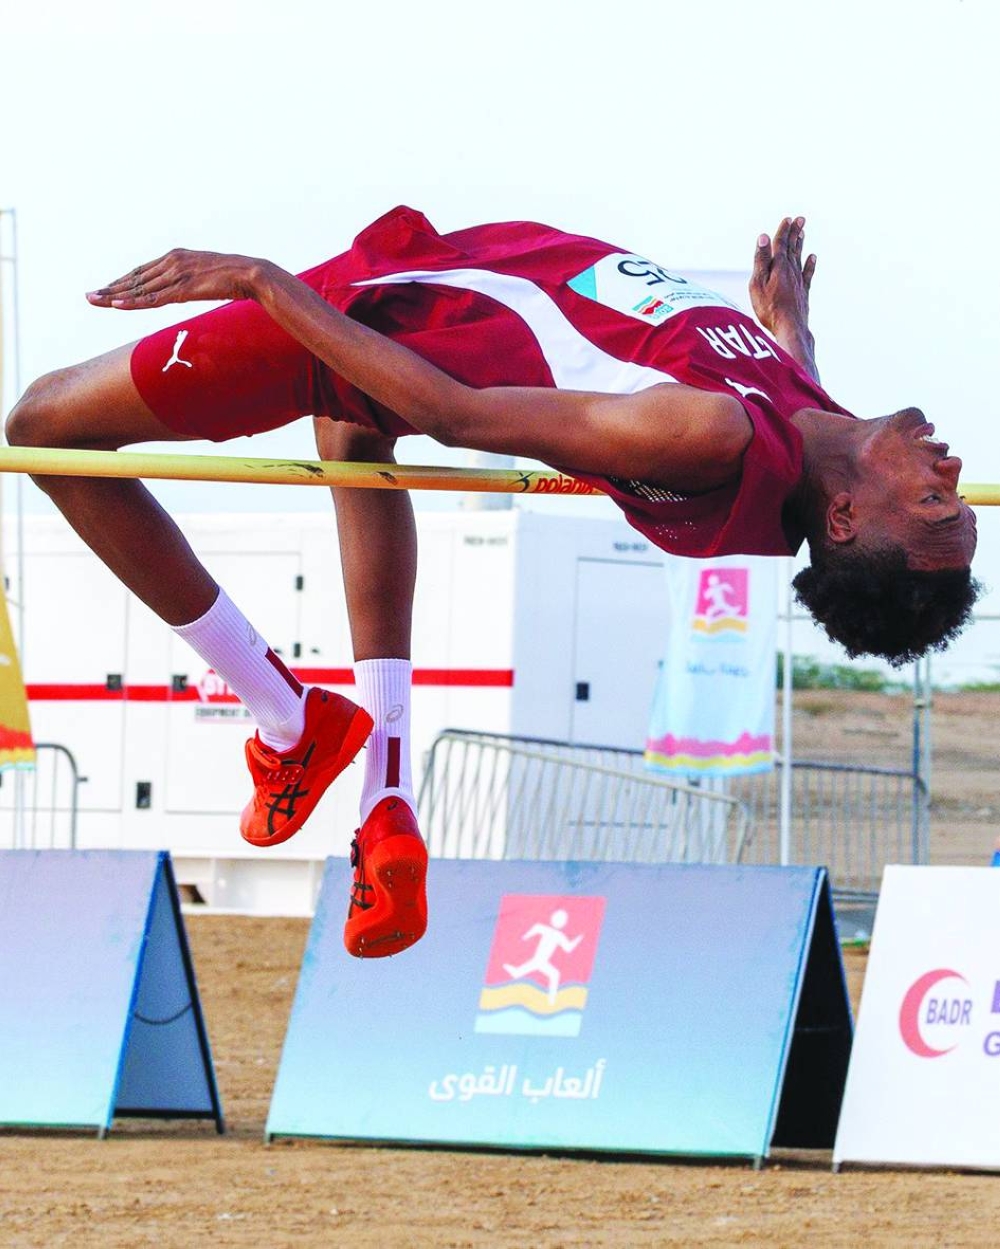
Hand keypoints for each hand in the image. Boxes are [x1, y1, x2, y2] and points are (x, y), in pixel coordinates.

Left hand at [86, 249, 270, 308]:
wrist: (250, 274)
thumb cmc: (232, 277)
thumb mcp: (203, 276)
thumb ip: (188, 281)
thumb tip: (180, 292)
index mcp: (175, 257)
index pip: (141, 272)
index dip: (121, 282)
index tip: (105, 291)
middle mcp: (171, 262)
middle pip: (134, 278)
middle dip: (110, 288)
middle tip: (90, 296)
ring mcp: (177, 274)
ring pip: (140, 289)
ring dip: (115, 296)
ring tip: (96, 301)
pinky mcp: (184, 288)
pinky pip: (154, 298)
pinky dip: (134, 303)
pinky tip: (118, 305)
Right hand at [749, 216, 815, 335]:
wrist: (790, 327)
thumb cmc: (770, 308)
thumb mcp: (758, 284)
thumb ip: (761, 260)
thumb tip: (763, 238)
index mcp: (779, 266)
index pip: (781, 243)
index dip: (783, 231)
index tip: (788, 219)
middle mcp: (791, 270)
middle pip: (793, 247)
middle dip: (795, 232)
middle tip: (800, 219)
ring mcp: (799, 281)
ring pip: (800, 257)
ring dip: (800, 244)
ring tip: (803, 232)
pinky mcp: (803, 292)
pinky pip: (807, 273)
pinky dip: (810, 264)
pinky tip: (813, 257)